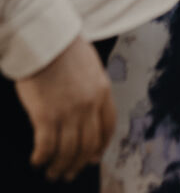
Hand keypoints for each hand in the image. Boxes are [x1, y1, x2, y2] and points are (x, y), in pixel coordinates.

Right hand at [16, 34, 115, 181]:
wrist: (47, 38)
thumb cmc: (64, 48)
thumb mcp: (90, 66)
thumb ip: (93, 88)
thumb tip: (90, 110)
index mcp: (103, 91)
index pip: (108, 127)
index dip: (101, 146)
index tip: (93, 158)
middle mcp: (89, 105)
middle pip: (88, 145)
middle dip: (79, 164)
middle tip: (69, 174)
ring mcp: (68, 112)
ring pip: (68, 151)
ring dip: (60, 167)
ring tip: (52, 172)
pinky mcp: (46, 115)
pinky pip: (46, 147)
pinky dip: (42, 158)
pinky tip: (37, 160)